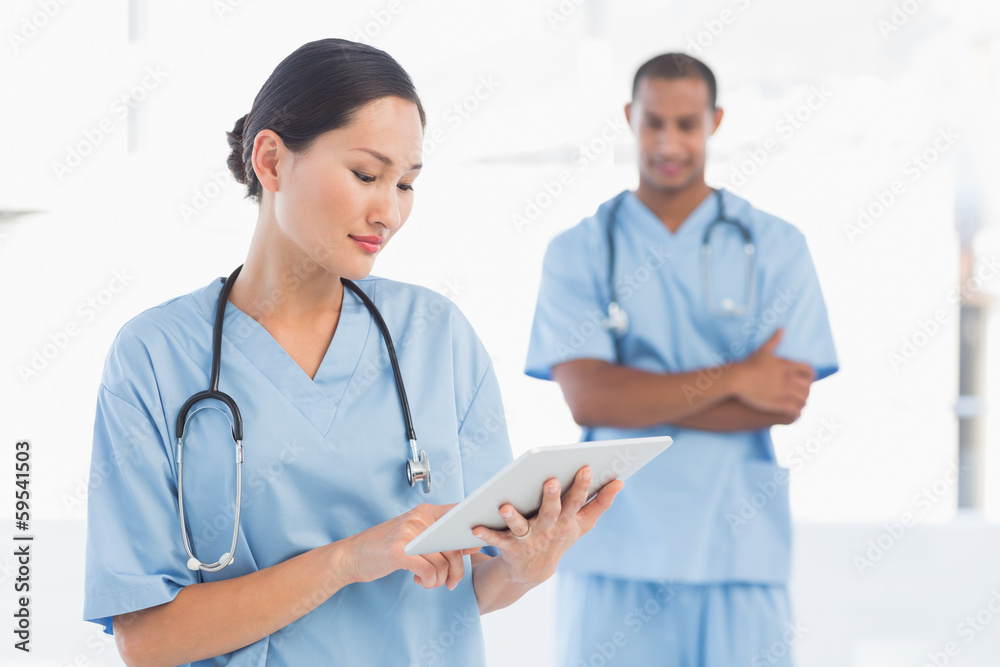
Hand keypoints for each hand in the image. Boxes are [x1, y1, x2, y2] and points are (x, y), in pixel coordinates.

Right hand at [338, 503, 479, 591]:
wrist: (350, 556)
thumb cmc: (385, 548)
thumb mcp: (413, 536)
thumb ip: (440, 538)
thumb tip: (473, 543)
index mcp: (424, 512)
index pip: (459, 516)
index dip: (471, 532)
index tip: (475, 548)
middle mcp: (418, 519)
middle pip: (455, 546)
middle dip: (457, 569)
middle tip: (451, 582)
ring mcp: (409, 534)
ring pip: (444, 562)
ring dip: (440, 579)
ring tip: (429, 582)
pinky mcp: (400, 552)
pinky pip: (430, 571)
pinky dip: (430, 581)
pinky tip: (420, 581)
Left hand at [472, 466, 623, 587]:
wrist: (533, 571)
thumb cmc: (560, 537)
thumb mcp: (582, 524)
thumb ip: (600, 503)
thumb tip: (621, 481)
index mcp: (566, 521)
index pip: (576, 501)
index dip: (582, 486)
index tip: (586, 467)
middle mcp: (548, 530)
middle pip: (551, 512)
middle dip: (552, 497)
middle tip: (552, 480)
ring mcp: (528, 540)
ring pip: (521, 527)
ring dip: (513, 517)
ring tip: (504, 506)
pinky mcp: (508, 547)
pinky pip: (496, 540)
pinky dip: (485, 535)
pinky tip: (475, 527)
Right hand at [731, 329, 814, 417]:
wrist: (737, 379)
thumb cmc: (749, 365)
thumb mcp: (764, 350)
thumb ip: (775, 339)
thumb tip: (782, 328)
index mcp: (789, 366)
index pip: (810, 372)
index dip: (809, 377)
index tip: (805, 381)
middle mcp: (790, 378)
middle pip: (808, 387)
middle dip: (805, 391)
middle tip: (799, 394)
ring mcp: (785, 392)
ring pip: (803, 400)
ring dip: (802, 402)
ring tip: (796, 404)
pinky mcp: (779, 404)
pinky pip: (795, 411)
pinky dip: (796, 413)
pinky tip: (792, 412)